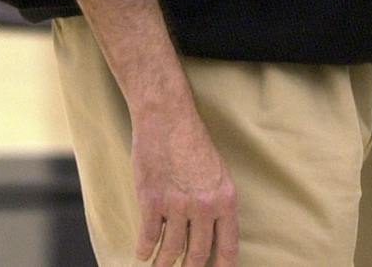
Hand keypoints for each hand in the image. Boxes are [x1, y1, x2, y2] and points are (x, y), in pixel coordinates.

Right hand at [130, 107, 237, 266]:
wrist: (168, 119)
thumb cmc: (194, 142)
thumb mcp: (218, 172)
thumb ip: (216, 203)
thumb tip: (212, 232)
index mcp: (225, 199)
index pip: (228, 245)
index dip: (222, 266)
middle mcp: (204, 206)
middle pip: (197, 254)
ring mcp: (177, 205)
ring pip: (171, 251)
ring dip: (163, 264)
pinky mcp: (152, 201)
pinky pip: (149, 238)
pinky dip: (145, 249)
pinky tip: (143, 254)